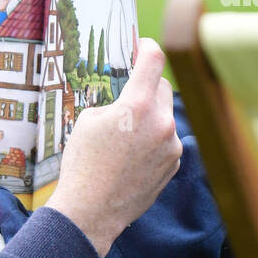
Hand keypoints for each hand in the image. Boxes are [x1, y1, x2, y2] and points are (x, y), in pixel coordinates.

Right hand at [47, 37, 181, 257]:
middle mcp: (161, 123)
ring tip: (125, 135)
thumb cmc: (82, 165)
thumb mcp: (88, 122)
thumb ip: (113, 104)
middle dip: (147, 85)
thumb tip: (125, 101)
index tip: (142, 46)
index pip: (153, 60)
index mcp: (136, 106)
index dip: (147, 47)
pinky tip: (132, 155)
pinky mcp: (174, 164)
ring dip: (150, 117)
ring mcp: (171, 145)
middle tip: (129, 92)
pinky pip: (167, 140)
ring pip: (165, 116)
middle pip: (162, 87)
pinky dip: (154, 140)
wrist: (91, 211)